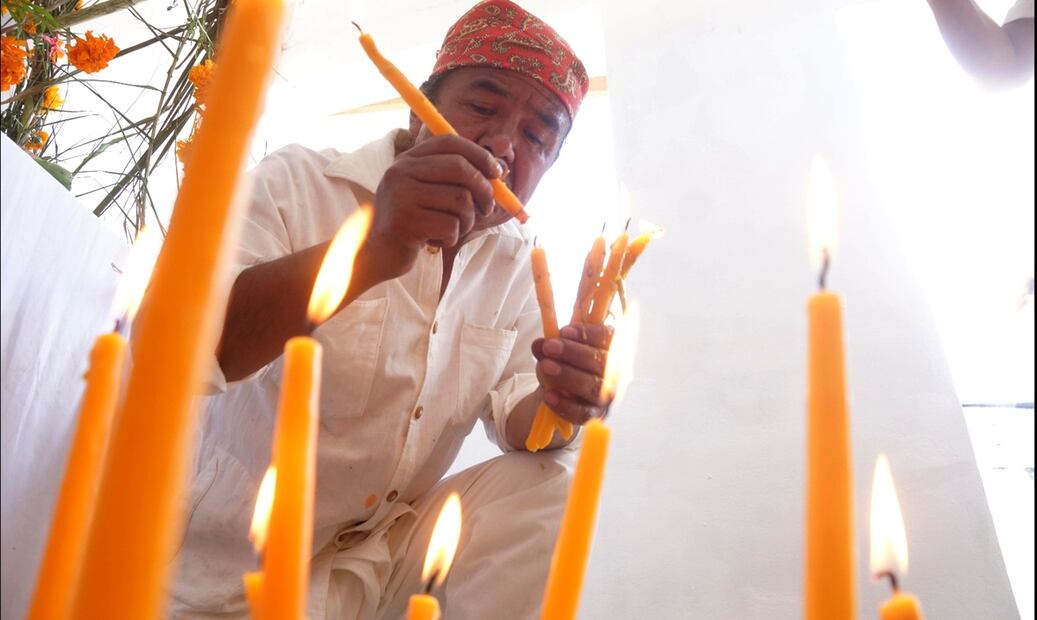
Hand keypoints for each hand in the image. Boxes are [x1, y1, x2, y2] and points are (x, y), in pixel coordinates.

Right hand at [362, 134, 503, 282]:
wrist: (376, 254)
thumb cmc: (412, 223)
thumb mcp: (429, 193)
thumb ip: (457, 179)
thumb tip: (500, 169)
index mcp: (407, 160)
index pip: (449, 142)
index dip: (479, 154)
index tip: (498, 172)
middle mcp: (401, 172)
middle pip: (460, 168)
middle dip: (484, 190)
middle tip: (487, 209)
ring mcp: (401, 196)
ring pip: (460, 200)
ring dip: (467, 220)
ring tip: (453, 229)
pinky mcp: (406, 223)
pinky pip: (451, 226)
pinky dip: (451, 238)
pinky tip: (434, 241)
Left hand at [531, 323, 613, 424]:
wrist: (562, 396)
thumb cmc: (565, 367)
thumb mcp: (555, 354)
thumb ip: (548, 347)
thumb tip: (539, 344)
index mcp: (610, 351)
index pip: (609, 338)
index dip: (589, 333)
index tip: (564, 331)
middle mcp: (615, 374)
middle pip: (602, 362)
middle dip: (574, 352)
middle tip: (549, 347)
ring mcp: (607, 397)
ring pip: (594, 387)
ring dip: (568, 375)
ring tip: (545, 366)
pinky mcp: (595, 416)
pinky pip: (583, 413)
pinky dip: (564, 405)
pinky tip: (548, 395)